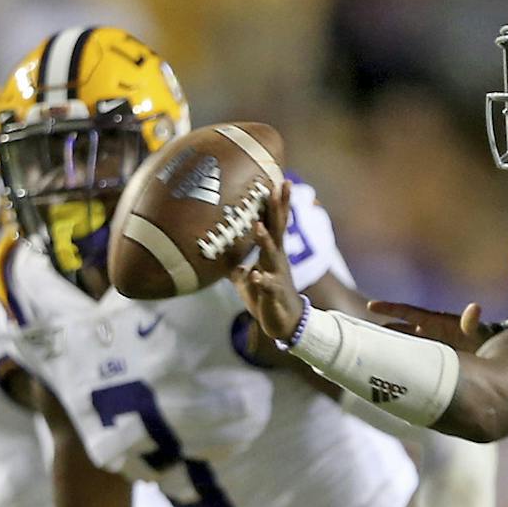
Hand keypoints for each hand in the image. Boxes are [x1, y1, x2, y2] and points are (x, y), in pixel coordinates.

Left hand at [230, 186, 304, 342]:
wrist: (286, 324)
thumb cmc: (267, 299)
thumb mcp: (246, 280)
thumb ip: (236, 266)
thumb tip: (221, 257)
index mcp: (272, 254)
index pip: (275, 224)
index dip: (276, 204)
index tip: (279, 182)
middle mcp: (277, 260)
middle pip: (279, 230)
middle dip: (279, 209)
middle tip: (281, 186)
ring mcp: (277, 276)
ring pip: (272, 255)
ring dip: (265, 241)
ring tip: (258, 226)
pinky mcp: (273, 295)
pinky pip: (267, 286)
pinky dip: (260, 281)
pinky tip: (254, 275)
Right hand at [367, 300, 497, 355]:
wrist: (492, 357)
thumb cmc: (482, 340)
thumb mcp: (477, 333)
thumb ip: (471, 322)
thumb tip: (475, 308)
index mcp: (436, 322)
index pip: (408, 313)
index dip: (390, 309)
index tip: (370, 306)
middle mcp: (429, 333)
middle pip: (400, 330)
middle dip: (382, 331)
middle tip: (359, 332)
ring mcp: (428, 347)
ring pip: (402, 346)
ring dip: (387, 348)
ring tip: (365, 351)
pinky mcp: (430, 360)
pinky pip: (410, 360)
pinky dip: (398, 364)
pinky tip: (384, 373)